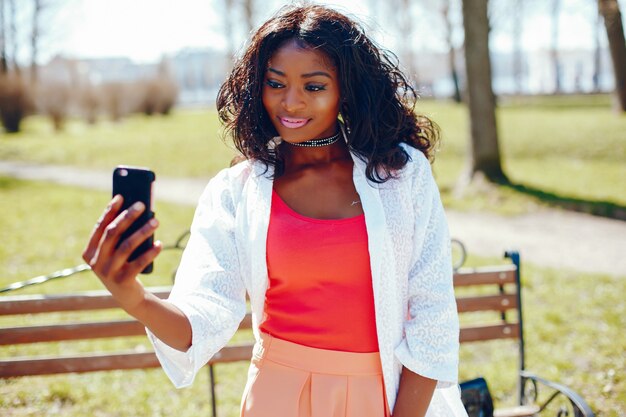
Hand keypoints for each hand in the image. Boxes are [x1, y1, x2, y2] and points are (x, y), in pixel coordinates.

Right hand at [82, 195, 161, 313]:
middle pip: (112, 233)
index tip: (121, 196)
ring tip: (156, 221)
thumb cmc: (123, 266)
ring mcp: (108, 272)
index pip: (99, 227)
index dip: (109, 211)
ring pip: (127, 245)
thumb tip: (134, 211)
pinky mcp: (123, 281)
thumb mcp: (116, 252)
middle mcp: (95, 262)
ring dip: (143, 231)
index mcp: (89, 252)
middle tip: (142, 205)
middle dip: (128, 216)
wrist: (128, 297)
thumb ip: (120, 236)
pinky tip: (160, 243)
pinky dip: (151, 252)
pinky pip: (139, 262)